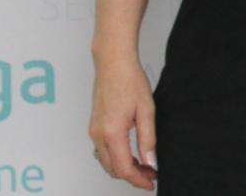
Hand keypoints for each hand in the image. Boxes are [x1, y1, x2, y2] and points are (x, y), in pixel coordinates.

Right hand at [88, 52, 157, 190]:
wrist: (113, 64)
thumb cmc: (130, 81)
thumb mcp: (147, 110)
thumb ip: (148, 138)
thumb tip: (150, 161)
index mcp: (112, 133)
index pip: (123, 168)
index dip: (138, 179)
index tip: (151, 181)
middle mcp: (98, 135)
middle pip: (112, 169)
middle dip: (132, 176)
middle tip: (151, 174)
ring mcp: (93, 132)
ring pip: (106, 162)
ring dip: (123, 168)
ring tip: (145, 165)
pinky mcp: (94, 127)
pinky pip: (102, 151)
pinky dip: (116, 158)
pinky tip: (131, 154)